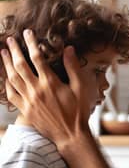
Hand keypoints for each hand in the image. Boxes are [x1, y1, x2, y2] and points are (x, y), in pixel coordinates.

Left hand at [1, 29, 90, 146]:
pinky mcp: (26, 110)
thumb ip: (73, 68)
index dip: (32, 43)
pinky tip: (6, 78)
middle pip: (20, 65)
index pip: (37, 58)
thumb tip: (68, 49)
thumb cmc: (78, 111)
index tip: (28, 33)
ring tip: (3, 53)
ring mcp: (29, 101)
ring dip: (7, 64)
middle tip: (10, 39)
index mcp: (50, 83)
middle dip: (14, 50)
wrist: (70, 134)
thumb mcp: (81, 88)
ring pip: (13, 79)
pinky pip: (11, 95)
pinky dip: (7, 84)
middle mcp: (36, 90)